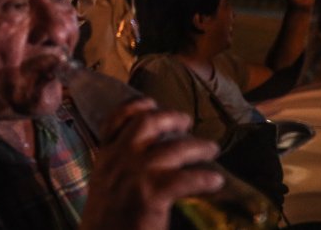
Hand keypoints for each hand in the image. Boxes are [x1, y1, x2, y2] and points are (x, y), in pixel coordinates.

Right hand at [81, 99, 222, 229]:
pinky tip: (216, 181)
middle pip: (147, 124)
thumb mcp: (104, 189)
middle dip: (170, 118)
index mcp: (104, 159)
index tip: (150, 103)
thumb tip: (144, 166)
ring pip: (174, 148)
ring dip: (197, 146)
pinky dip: (205, 179)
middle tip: (187, 121)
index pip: (114, 121)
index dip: (134, 107)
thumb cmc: (105, 224)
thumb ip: (119, 174)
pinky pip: (187, 179)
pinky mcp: (151, 194)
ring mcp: (135, 174)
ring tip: (212, 149)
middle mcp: (118, 160)